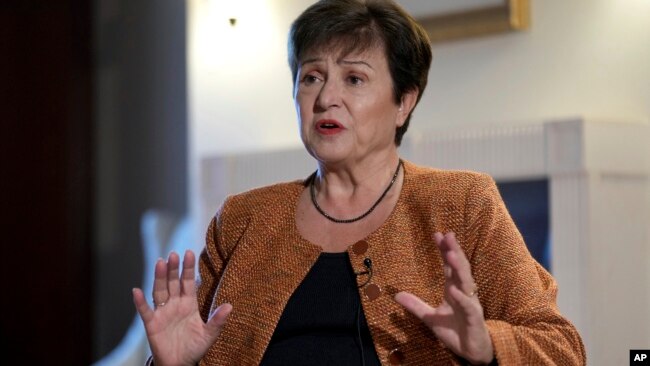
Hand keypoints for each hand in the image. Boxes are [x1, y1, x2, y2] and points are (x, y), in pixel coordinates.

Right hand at [132, 250, 231, 365]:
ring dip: (159, 277)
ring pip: (160, 291)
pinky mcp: (152, 324)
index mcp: (189, 304)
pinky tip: (136, 291)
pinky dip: (140, 302)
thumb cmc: (194, 347)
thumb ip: (218, 320)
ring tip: (160, 263)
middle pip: (172, 282)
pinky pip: (145, 311)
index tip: (189, 253)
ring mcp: (162, 312)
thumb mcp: (209, 335)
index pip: (188, 282)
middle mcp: (175, 304)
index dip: (188, 268)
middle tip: (173, 254)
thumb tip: (230, 306)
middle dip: (173, 269)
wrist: (179, 364)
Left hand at [395, 232, 493, 364]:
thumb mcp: (430, 318)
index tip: (437, 234)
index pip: (449, 267)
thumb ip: (415, 305)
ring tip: (450, 254)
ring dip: (458, 268)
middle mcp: (464, 293)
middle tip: (448, 235)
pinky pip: (468, 306)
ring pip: (466, 282)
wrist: (471, 353)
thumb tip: (396, 294)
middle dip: (454, 251)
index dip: (444, 250)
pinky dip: (461, 297)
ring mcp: (470, 304)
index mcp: (454, 290)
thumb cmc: (455, 332)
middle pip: (459, 268)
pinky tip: (453, 290)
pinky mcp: (474, 318)